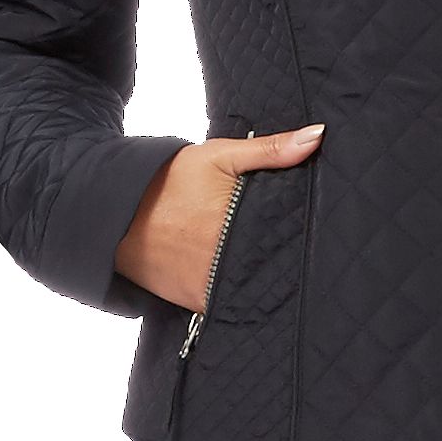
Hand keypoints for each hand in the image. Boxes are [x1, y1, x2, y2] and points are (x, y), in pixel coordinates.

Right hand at [114, 124, 326, 310]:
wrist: (116, 210)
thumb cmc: (169, 180)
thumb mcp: (220, 156)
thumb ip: (271, 149)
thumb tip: (317, 135)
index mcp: (236, 224)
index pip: (291, 240)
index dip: (309, 238)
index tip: (325, 234)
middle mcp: (224, 260)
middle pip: (275, 267)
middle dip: (292, 261)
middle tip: (309, 253)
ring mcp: (208, 286)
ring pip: (254, 290)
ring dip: (269, 281)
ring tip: (285, 270)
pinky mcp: (194, 302)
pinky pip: (228, 305)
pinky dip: (242, 297)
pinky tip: (255, 284)